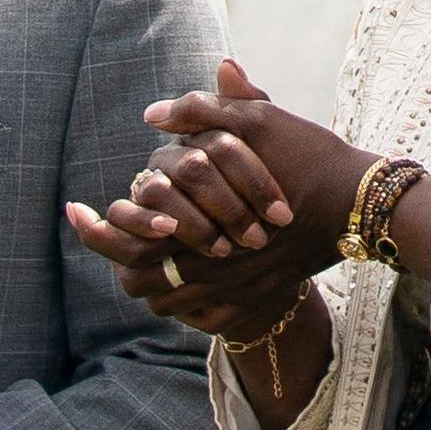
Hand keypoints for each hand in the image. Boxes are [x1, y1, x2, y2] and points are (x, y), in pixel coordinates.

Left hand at [64, 63, 359, 322]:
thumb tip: (152, 112)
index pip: (128, 238)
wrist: (356, 201)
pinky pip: (198, 317)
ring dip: (147, 279)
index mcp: (201, 223)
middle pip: (137, 280)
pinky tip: (182, 274)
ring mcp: (231, 291)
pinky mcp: (251, 305)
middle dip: (114, 257)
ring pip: (165, 302)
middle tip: (102, 234)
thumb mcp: (258, 120)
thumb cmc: (306, 154)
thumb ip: (202, 112)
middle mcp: (211, 266)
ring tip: (140, 252)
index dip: (95, 228)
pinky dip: (183, 301)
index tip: (73, 211)